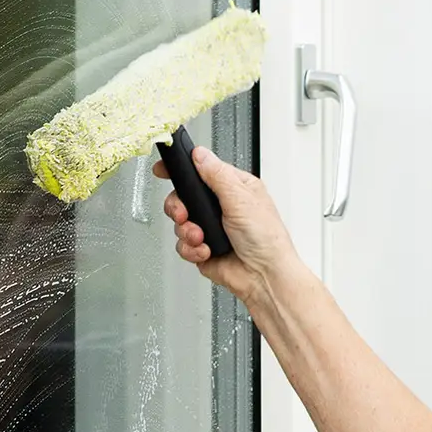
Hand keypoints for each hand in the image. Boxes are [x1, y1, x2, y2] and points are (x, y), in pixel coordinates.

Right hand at [162, 143, 296, 304]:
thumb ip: (217, 174)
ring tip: (202, 236)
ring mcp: (211, 228)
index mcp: (234, 188)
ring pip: (180, 222)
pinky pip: (183, 245)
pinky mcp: (203, 249)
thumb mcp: (241, 198)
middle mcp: (221, 207)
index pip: (202, 170)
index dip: (181, 169)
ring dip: (187, 230)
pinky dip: (191, 249)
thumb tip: (200, 154)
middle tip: (184, 213)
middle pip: (183, 196)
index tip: (164, 170)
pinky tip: (206, 250)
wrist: (264, 277)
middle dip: (179, 206)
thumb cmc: (267, 240)